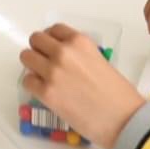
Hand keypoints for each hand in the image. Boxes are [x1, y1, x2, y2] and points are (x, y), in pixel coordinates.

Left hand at [19, 24, 148, 147]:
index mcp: (80, 42)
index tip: (51, 47)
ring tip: (42, 76)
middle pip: (36, 40)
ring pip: (26, 57)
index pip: (54, 29)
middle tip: (45, 62)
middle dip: (39, 50)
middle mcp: (64, 52)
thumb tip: (62, 58)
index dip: (51, 39)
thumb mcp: (100, 61)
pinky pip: (27, 81)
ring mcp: (53, 72)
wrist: (123, 119)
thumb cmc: (118, 94)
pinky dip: (33, 85)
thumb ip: (79, 55)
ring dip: (32, 66)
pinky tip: (44, 91)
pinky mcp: (46, 93)